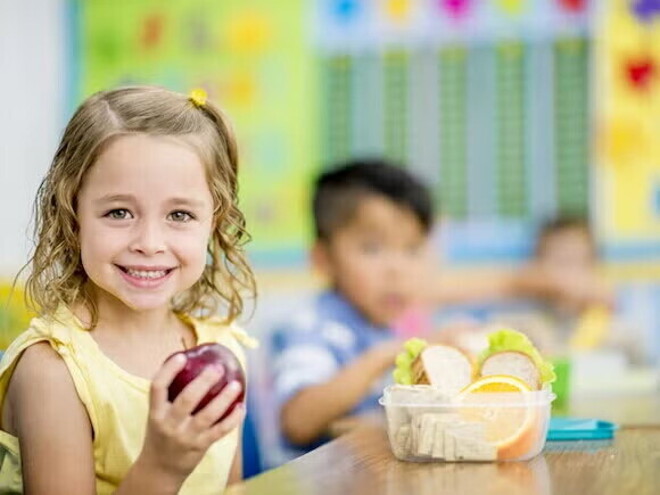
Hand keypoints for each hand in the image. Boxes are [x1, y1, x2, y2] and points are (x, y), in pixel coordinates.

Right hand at [138, 354, 244, 482]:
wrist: (160, 469)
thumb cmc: (163, 431)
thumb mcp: (158, 414)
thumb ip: (171, 393)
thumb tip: (192, 360)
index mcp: (156, 412)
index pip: (158, 387)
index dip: (168, 370)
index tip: (181, 356)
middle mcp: (169, 424)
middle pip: (186, 400)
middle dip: (203, 382)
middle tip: (218, 367)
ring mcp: (185, 436)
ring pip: (208, 416)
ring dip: (224, 399)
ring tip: (236, 384)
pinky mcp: (200, 446)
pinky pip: (220, 431)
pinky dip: (233, 419)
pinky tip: (242, 406)